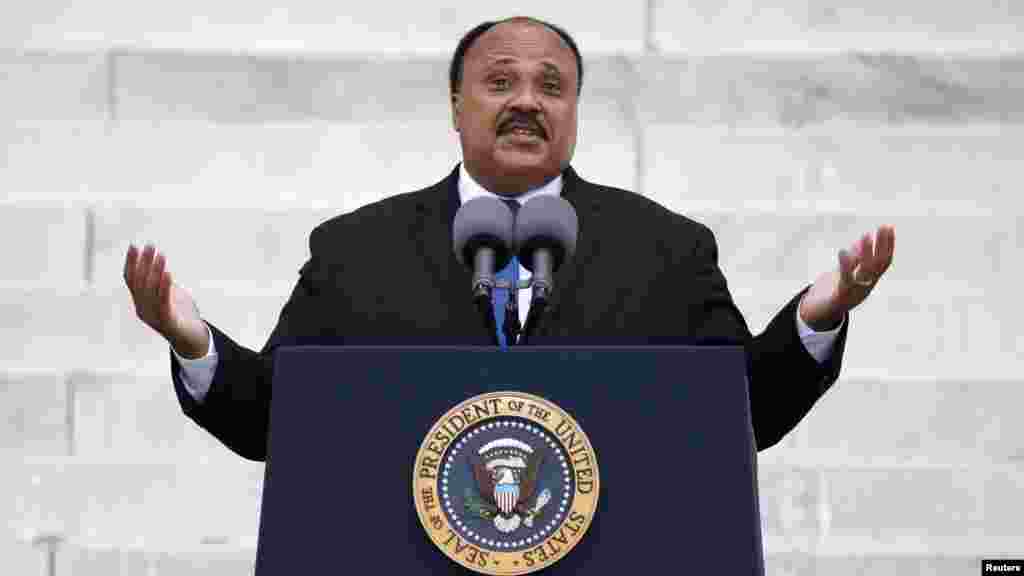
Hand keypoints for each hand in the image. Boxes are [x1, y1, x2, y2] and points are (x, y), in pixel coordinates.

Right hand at [123, 244, 209, 358]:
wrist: (192, 340)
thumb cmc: (181, 315)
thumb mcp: (171, 295)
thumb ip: (164, 283)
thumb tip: (161, 266)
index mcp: (140, 302)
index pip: (130, 280)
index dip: (130, 263)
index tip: (134, 246)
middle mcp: (143, 309)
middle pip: (140, 282)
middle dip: (144, 262)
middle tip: (150, 246)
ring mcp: (154, 316)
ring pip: (151, 290)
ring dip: (155, 270)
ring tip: (160, 255)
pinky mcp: (167, 321)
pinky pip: (164, 302)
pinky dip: (164, 286)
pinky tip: (168, 272)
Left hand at [799, 225, 894, 330]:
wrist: (819, 316)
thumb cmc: (834, 292)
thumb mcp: (846, 272)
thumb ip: (854, 258)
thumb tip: (862, 239)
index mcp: (869, 282)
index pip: (884, 262)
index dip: (888, 245)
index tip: (888, 227)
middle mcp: (866, 287)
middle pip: (878, 266)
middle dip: (882, 245)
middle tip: (883, 226)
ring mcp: (855, 293)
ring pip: (865, 272)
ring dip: (866, 253)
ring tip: (866, 235)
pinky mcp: (840, 298)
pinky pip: (845, 280)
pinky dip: (845, 265)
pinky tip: (842, 251)